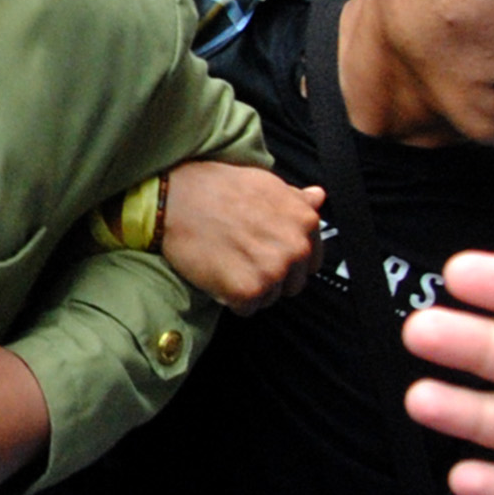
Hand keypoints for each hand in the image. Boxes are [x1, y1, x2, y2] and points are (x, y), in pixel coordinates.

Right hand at [154, 159, 321, 310]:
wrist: (175, 199)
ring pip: (269, 298)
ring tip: (228, 263)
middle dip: (270, 277)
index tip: (265, 252)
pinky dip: (231, 299)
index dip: (286, 260)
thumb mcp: (265, 184)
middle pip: (292, 284)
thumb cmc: (217, 188)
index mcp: (305, 221)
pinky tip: (218, 275)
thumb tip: (318, 197)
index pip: (311, 261)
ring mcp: (273, 271)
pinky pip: (246, 309)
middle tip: (242, 258)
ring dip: (250, 289)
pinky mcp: (248, 291)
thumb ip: (295, 199)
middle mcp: (296, 247)